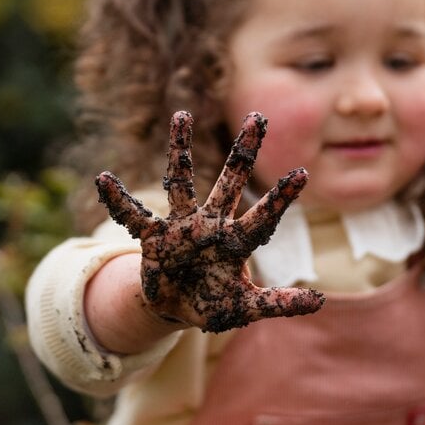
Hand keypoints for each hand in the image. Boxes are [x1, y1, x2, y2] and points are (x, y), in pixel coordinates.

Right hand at [95, 111, 324, 332]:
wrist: (175, 309)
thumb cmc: (214, 302)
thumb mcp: (246, 307)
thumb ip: (280, 303)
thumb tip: (321, 301)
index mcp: (236, 241)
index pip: (264, 217)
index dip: (281, 197)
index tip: (303, 172)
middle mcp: (211, 224)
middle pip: (231, 181)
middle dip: (244, 152)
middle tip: (259, 117)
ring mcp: (181, 226)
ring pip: (181, 181)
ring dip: (179, 150)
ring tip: (182, 115)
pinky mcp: (154, 237)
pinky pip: (133, 216)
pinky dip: (118, 200)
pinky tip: (103, 178)